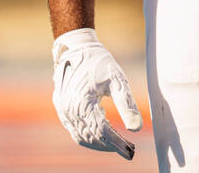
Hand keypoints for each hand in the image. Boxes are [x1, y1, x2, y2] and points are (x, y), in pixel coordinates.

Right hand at [52, 28, 141, 159]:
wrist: (76, 48)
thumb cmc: (99, 62)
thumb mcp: (117, 80)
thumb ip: (127, 105)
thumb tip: (137, 129)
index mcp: (83, 103)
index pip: (102, 132)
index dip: (117, 144)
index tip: (131, 151)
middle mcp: (69, 110)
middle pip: (92, 138)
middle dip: (110, 146)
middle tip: (128, 149)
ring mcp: (63, 110)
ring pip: (81, 137)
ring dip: (99, 143)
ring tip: (118, 143)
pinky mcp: (61, 108)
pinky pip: (74, 129)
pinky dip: (89, 134)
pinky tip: (104, 130)